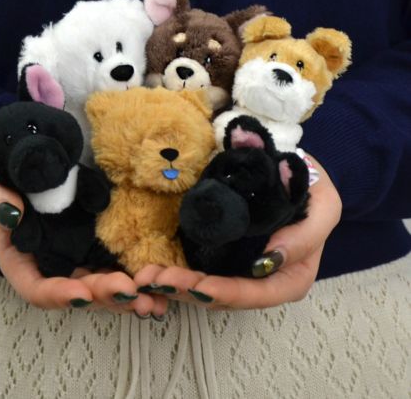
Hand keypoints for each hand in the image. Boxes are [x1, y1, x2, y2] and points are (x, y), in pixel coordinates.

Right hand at [0, 166, 167, 315]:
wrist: (42, 162)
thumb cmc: (12, 175)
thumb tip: (11, 214)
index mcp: (24, 262)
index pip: (37, 288)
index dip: (58, 294)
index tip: (82, 293)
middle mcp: (57, 267)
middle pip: (80, 293)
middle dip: (105, 295)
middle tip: (131, 292)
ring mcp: (83, 258)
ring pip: (106, 286)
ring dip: (130, 296)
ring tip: (155, 300)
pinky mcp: (105, 246)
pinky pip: (124, 265)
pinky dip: (142, 277)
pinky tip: (163, 283)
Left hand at [134, 155, 340, 310]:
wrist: (292, 171)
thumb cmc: (312, 190)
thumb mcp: (324, 206)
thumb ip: (305, 235)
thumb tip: (271, 260)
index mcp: (290, 277)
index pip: (256, 294)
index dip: (226, 293)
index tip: (197, 284)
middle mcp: (262, 280)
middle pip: (224, 297)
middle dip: (188, 291)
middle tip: (156, 280)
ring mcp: (239, 269)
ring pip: (205, 288)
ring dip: (175, 285)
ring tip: (146, 277)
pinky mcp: (222, 254)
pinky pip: (197, 269)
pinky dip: (175, 270)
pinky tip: (154, 267)